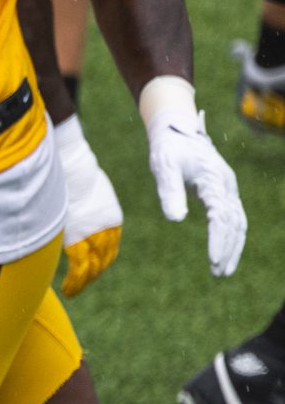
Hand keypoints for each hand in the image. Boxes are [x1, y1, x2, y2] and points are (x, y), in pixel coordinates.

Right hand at [52, 116, 122, 296]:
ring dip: (84, 281)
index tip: (94, 268)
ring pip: (93, 266)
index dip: (102, 259)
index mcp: (110, 216)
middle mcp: (107, 229)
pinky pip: (79, 268)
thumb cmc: (71, 172)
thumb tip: (68, 202)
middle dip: (94, 274)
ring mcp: (93, 235)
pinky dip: (76, 282)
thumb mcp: (83, 188)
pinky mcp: (78, 239)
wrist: (70, 168)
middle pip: (105, 258)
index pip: (110, 245)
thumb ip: (80, 201)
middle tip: (83, 284)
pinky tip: (69, 290)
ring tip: (74, 291)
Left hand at [146, 107, 245, 275]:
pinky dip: (230, 237)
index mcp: (214, 180)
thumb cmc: (168, 148)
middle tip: (218, 273)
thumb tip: (176, 220)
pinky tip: (223, 253)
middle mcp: (226, 185)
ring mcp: (227, 188)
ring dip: (232, 247)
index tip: (212, 260)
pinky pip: (232, 218)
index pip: (221, 216)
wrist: (176, 130)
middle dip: (228, 249)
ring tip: (222, 271)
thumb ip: (170, 192)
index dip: (218, 239)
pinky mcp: (223, 191)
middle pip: (235, 223)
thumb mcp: (164, 167)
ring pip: (238, 222)